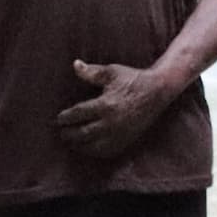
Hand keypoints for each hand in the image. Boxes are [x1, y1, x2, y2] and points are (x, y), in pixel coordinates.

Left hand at [58, 57, 175, 162]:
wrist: (158, 91)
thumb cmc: (133, 79)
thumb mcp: (111, 72)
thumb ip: (91, 72)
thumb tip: (75, 64)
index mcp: (105, 105)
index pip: (78, 114)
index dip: (66, 118)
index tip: (59, 119)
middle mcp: (111, 123)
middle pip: (82, 133)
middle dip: (69, 134)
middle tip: (61, 133)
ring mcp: (119, 134)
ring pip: (93, 146)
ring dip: (79, 145)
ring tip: (71, 143)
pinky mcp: (126, 140)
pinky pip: (107, 151)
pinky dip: (94, 152)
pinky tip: (88, 148)